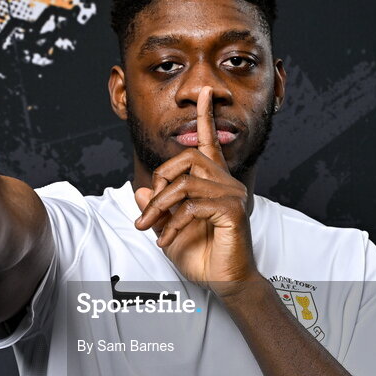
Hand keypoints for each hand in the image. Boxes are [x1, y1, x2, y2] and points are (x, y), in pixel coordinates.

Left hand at [132, 86, 260, 298]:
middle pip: (188, 158)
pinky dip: (173, 224)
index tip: (203, 94)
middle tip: (148, 211)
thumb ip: (158, 210)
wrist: (224, 281)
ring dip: (160, 207)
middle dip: (160, 181)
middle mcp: (225, 183)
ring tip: (150, 228)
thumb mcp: (170, 230)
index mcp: (213, 182)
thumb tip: (143, 192)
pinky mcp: (232, 211)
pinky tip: (165, 240)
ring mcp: (231, 195)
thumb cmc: (202, 255)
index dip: (206, 118)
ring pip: (185, 184)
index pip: (210, 142)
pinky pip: (193, 206)